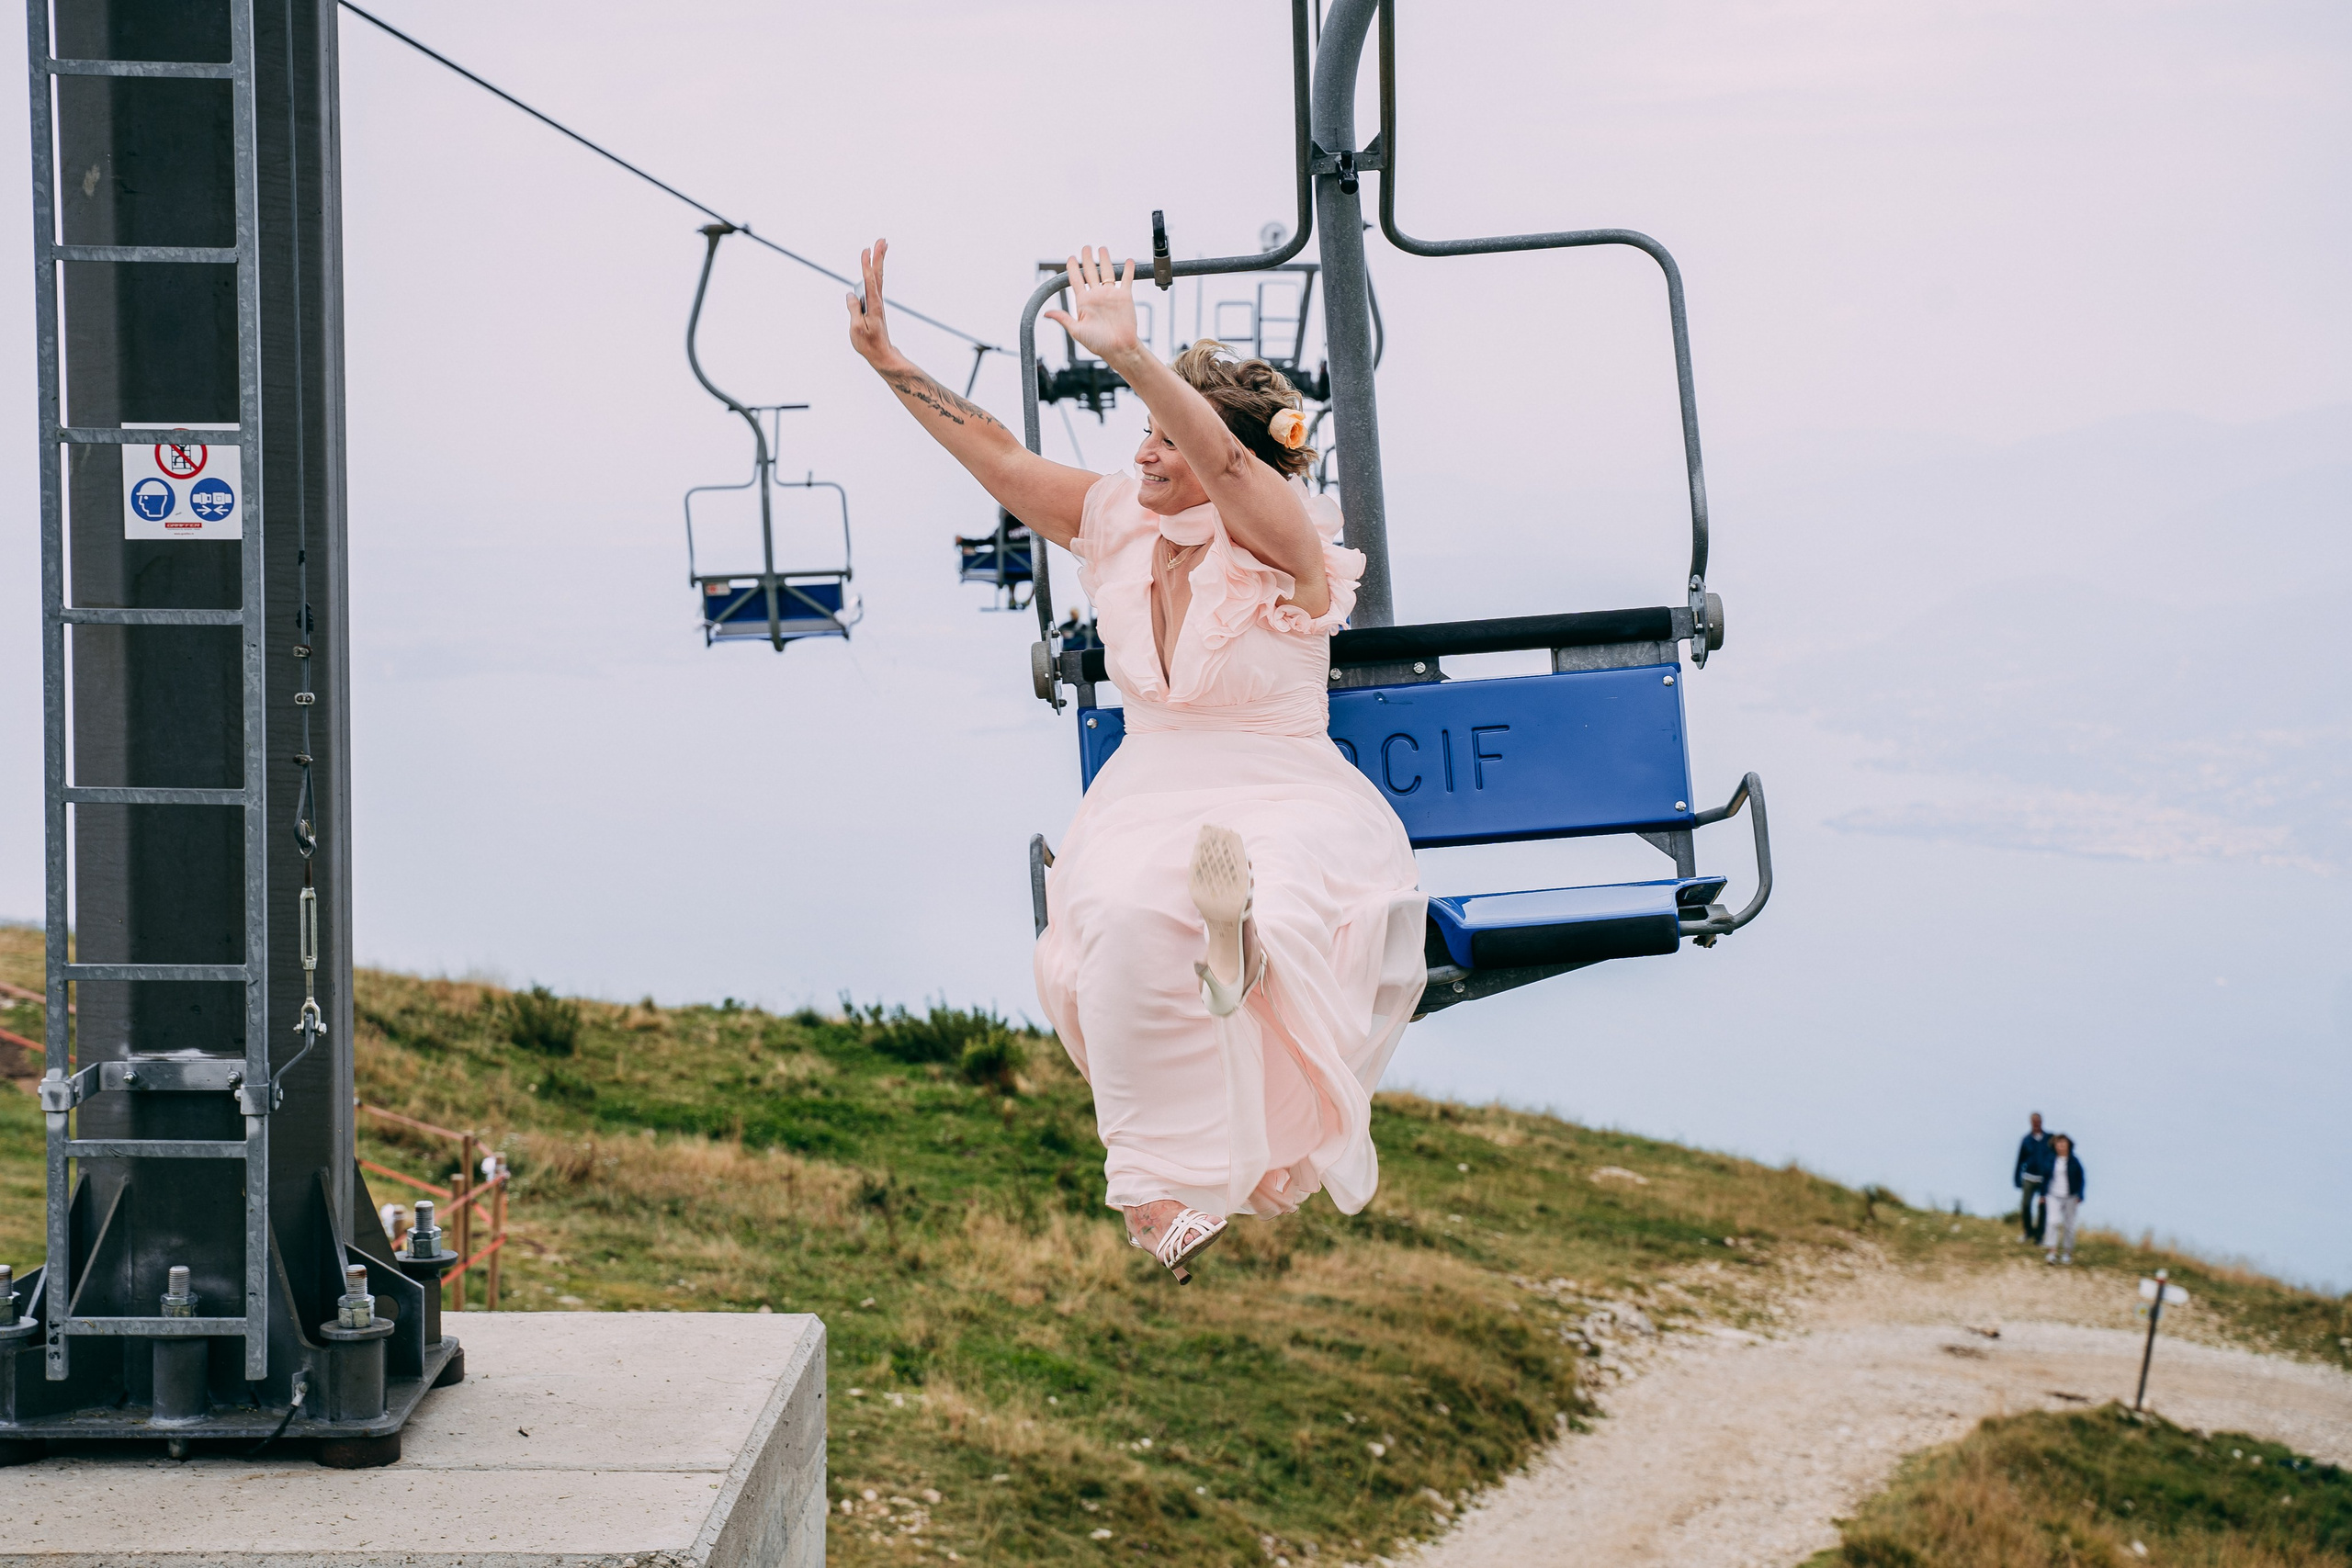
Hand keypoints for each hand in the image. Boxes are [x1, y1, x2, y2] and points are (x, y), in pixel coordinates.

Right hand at [845, 238, 898, 367]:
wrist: (881, 353)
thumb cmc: (869, 343)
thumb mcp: (857, 329)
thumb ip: (853, 310)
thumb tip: (851, 294)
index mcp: (873, 306)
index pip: (870, 281)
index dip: (867, 265)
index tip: (866, 251)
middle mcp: (877, 301)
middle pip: (878, 275)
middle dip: (879, 256)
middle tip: (882, 240)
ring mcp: (877, 302)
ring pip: (878, 278)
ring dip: (879, 261)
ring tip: (881, 246)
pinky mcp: (874, 305)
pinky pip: (875, 285)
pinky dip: (875, 272)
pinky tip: (874, 267)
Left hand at [1041, 246, 1141, 363]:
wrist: (1119, 349)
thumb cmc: (1098, 344)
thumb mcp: (1076, 331)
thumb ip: (1064, 319)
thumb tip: (1047, 313)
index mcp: (1084, 302)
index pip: (1076, 280)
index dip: (1073, 268)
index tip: (1071, 258)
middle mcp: (1097, 296)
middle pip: (1091, 272)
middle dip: (1088, 259)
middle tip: (1086, 248)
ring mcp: (1111, 295)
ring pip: (1107, 272)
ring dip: (1105, 260)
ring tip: (1101, 249)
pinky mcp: (1125, 297)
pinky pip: (1126, 280)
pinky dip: (1127, 270)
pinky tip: (1128, 261)